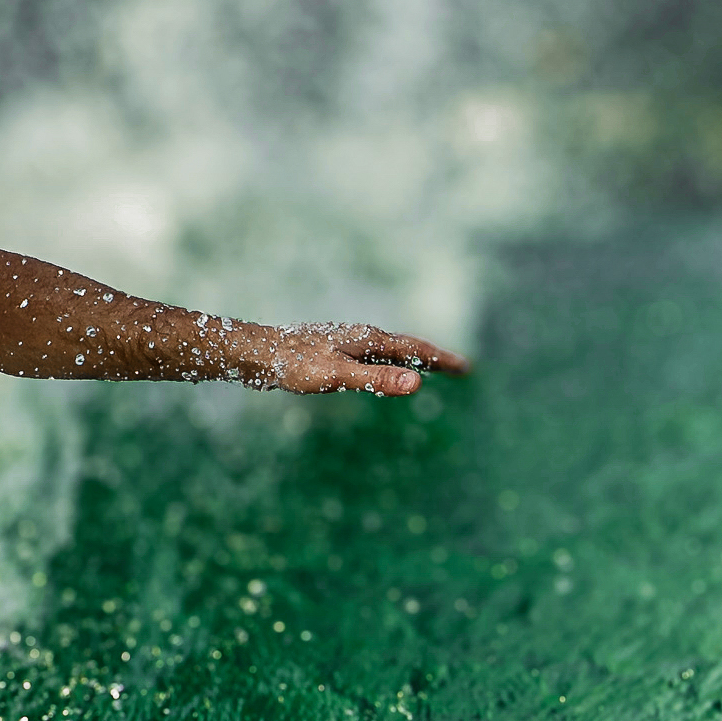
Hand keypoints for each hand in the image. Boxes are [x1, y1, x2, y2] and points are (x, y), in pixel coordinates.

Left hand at [257, 322, 469, 395]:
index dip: (441, 359)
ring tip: (427, 369)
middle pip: (406, 347)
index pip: (415, 348)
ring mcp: (346, 344)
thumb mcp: (337, 376)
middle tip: (459, 369)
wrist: (255, 354)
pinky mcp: (331, 353)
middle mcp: (360, 337)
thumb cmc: (293, 365)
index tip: (466, 368)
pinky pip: (370, 358)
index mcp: (367, 339)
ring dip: (411, 360)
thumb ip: (376, 379)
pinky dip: (387, 365)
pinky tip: (379, 372)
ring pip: (387, 352)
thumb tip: (417, 383)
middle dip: (433, 358)